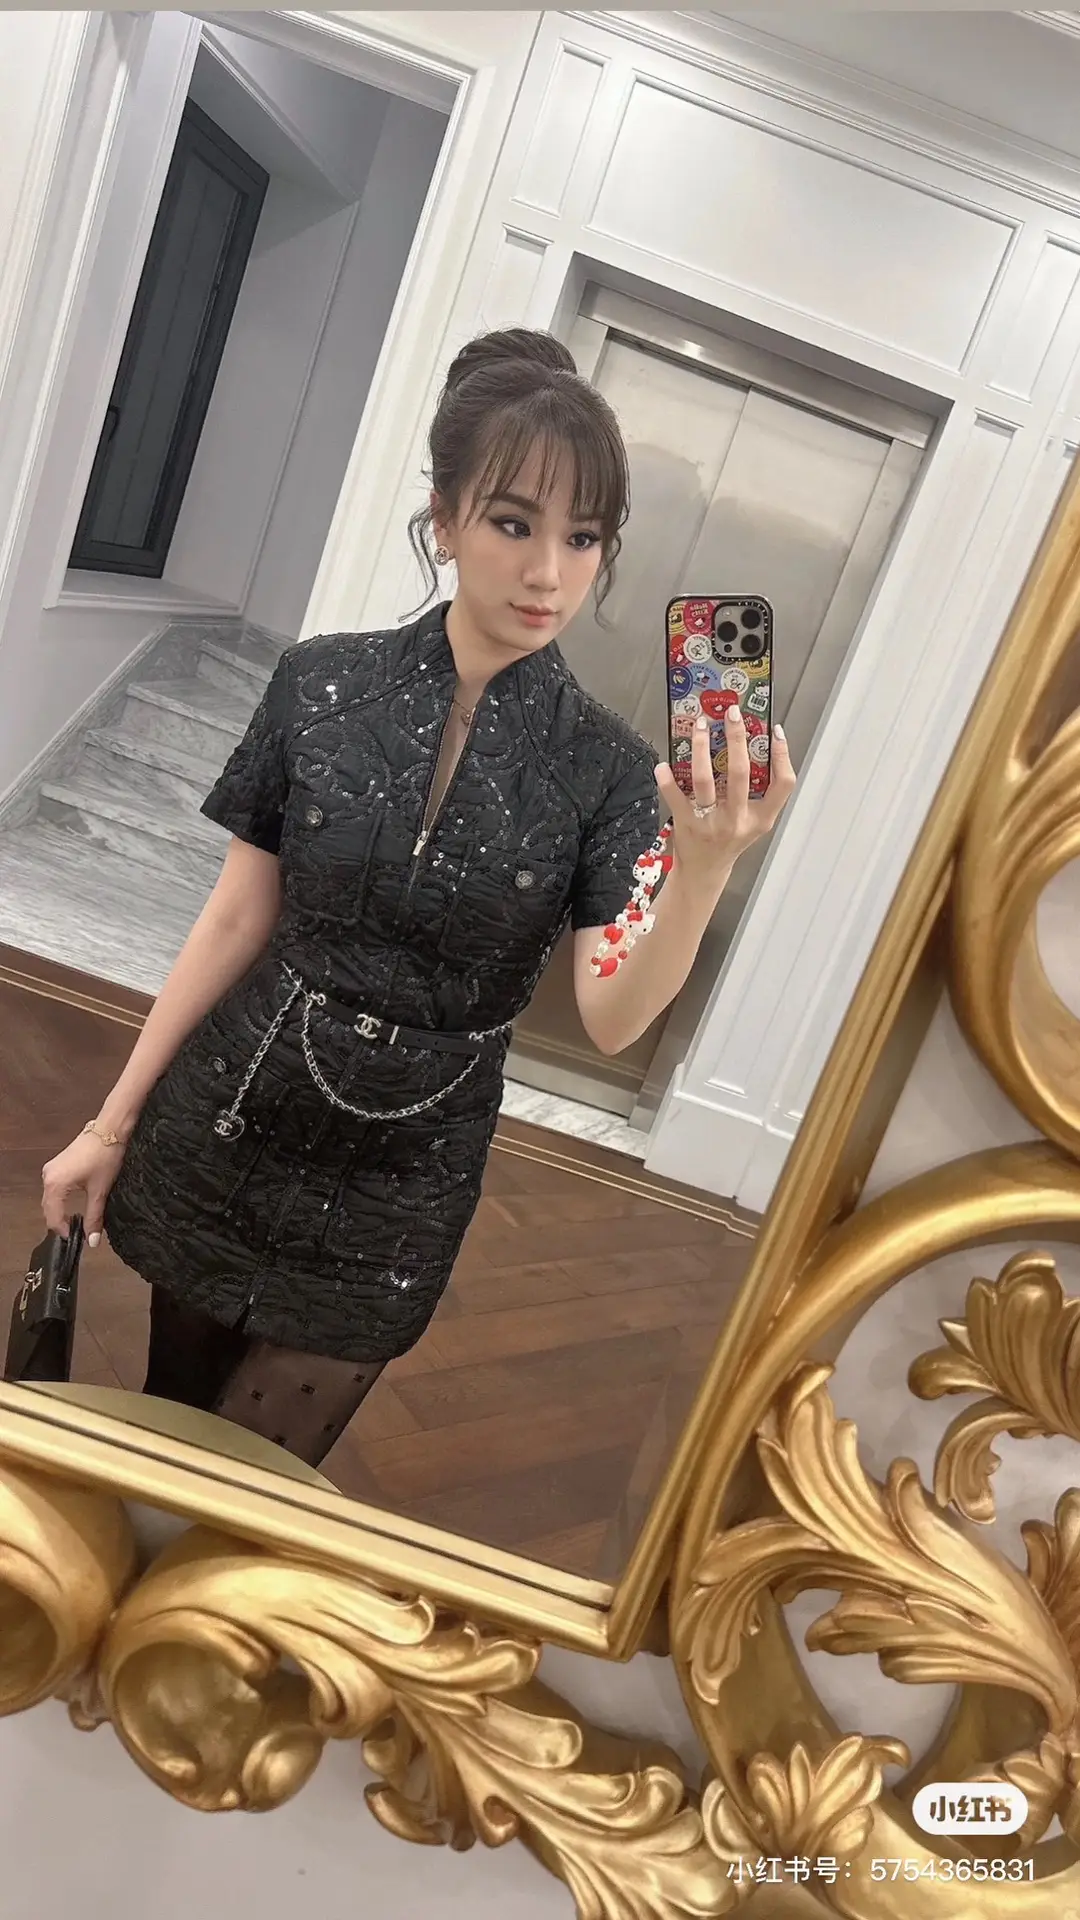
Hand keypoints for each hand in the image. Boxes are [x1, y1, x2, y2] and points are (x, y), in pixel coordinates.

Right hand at [41, 1130, 125, 1246]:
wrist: (110, 1128)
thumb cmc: (105, 1156)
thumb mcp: (100, 1191)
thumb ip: (94, 1217)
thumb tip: (92, 1241)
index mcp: (55, 1184)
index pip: (52, 1217)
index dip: (62, 1231)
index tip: (75, 1240)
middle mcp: (48, 1176)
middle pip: (49, 1208)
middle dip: (60, 1222)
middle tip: (75, 1234)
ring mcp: (52, 1168)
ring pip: (51, 1198)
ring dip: (59, 1211)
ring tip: (75, 1222)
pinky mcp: (58, 1164)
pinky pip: (54, 1188)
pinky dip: (60, 1199)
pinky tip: (72, 1205)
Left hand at [655, 706, 796, 886]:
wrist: (705, 870)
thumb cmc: (730, 839)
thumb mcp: (754, 821)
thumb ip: (759, 792)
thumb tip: (751, 746)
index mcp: (761, 817)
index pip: (784, 785)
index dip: (783, 756)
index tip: (776, 731)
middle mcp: (738, 820)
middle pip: (741, 773)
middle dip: (737, 738)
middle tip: (732, 713)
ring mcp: (711, 822)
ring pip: (705, 780)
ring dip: (702, 749)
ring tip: (701, 726)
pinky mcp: (687, 824)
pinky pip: (675, 797)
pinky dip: (667, 779)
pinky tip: (664, 764)